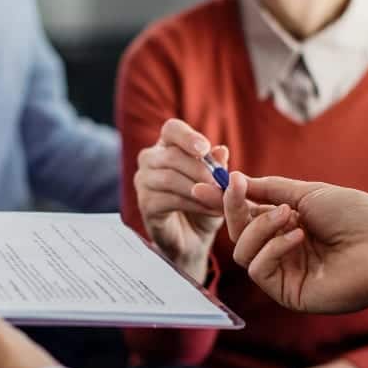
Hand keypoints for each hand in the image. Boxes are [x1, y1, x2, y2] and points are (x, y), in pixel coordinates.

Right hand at [134, 119, 229, 280]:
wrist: (194, 238)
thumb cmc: (204, 204)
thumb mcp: (216, 184)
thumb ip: (217, 167)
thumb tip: (221, 151)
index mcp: (168, 146)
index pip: (172, 129)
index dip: (187, 137)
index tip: (204, 149)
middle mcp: (150, 159)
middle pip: (171, 155)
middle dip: (201, 170)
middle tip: (223, 184)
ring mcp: (144, 182)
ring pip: (169, 178)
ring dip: (200, 189)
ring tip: (222, 201)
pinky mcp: (145, 204)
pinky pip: (169, 200)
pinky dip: (194, 205)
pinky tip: (211, 210)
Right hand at [211, 173, 367, 314]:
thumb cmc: (357, 216)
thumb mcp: (307, 193)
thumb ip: (268, 190)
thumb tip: (236, 181)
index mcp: (288, 226)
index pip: (247, 214)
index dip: (225, 201)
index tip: (204, 185)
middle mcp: (283, 250)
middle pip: (238, 233)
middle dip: (233, 209)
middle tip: (235, 188)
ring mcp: (284, 273)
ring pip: (243, 251)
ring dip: (260, 228)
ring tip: (290, 217)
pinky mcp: (287, 293)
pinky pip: (258, 268)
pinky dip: (273, 248)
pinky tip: (297, 237)